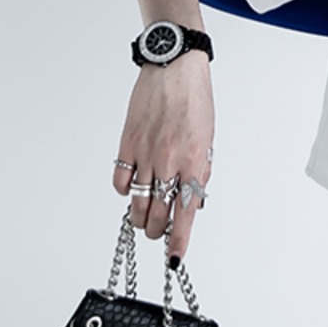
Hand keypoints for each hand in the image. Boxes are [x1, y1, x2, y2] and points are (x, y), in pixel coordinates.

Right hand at [113, 50, 214, 262]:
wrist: (175, 69)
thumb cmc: (195, 101)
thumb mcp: (207, 139)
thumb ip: (199, 170)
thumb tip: (194, 200)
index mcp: (194, 161)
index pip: (186, 212)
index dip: (179, 240)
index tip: (174, 257)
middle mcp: (169, 161)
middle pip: (157, 214)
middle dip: (157, 231)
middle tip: (158, 231)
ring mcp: (146, 154)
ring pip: (136, 203)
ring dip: (140, 218)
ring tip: (144, 220)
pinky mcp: (127, 144)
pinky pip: (120, 181)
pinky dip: (124, 191)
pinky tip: (131, 188)